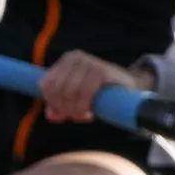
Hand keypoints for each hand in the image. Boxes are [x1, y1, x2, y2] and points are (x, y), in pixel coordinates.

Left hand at [38, 50, 152, 122]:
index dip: (52, 102)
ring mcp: (88, 62)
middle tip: (76, 116)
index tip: (63, 112)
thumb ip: (58, 108)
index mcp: (65, 60)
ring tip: (83, 115)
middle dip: (64, 108)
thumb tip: (51, 115)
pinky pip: (85, 92)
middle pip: (56, 89)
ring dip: (74, 110)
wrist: (128, 86)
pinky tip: (89, 113)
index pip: (45, 84)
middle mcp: (75, 58)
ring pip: (69, 92)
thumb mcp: (74, 98)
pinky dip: (84, 107)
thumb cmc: (98, 92)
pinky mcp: (101, 71)